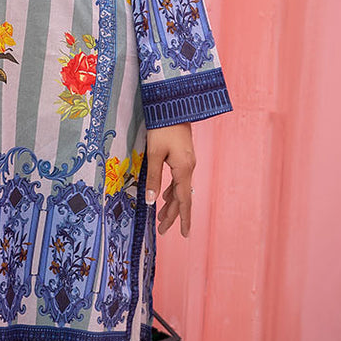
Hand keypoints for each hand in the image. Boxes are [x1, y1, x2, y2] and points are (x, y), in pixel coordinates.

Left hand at [145, 122, 194, 236]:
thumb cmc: (162, 128)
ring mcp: (188, 162)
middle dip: (173, 215)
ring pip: (180, 189)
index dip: (183, 219)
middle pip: (182, 197)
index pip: (184, 200)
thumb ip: (152, 178)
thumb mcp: (154, 154)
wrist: (173, 106)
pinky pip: (179, 179)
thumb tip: (151, 201)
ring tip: (161, 217)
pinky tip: (165, 195)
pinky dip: (172, 191)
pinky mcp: (184, 156)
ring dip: (171, 204)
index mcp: (184, 169)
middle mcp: (189, 167)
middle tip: (163, 230)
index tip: (184, 234)